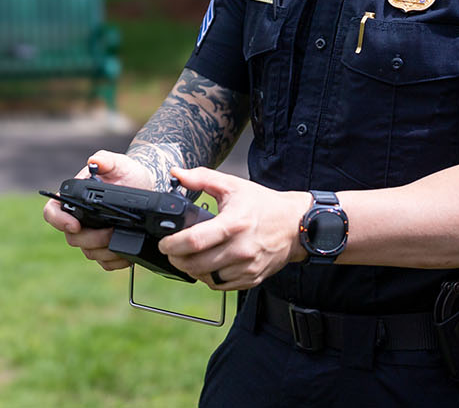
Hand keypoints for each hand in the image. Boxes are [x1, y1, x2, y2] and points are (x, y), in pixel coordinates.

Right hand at [41, 150, 161, 271]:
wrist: (147, 187)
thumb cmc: (129, 173)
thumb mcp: (120, 163)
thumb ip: (107, 160)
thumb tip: (94, 161)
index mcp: (75, 198)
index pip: (52, 211)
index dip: (58, 220)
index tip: (75, 225)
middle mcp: (79, 218)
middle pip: (72, 238)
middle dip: (92, 238)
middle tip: (111, 231)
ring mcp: (92, 235)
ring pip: (89, 252)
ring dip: (105, 251)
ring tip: (120, 239)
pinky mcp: (106, 247)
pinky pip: (104, 262)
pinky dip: (115, 261)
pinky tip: (126, 253)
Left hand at [158, 167, 311, 291]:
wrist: (295, 225)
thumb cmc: (263, 204)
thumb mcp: (233, 185)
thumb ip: (202, 178)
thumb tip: (177, 173)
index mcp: (234, 223)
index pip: (195, 240)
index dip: (173, 244)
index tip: (164, 243)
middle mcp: (241, 248)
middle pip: (197, 263)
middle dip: (177, 259)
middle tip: (171, 251)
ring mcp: (247, 266)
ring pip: (207, 278)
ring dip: (192, 270)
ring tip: (188, 258)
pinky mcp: (252, 278)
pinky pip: (221, 285)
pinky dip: (209, 278)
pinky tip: (207, 266)